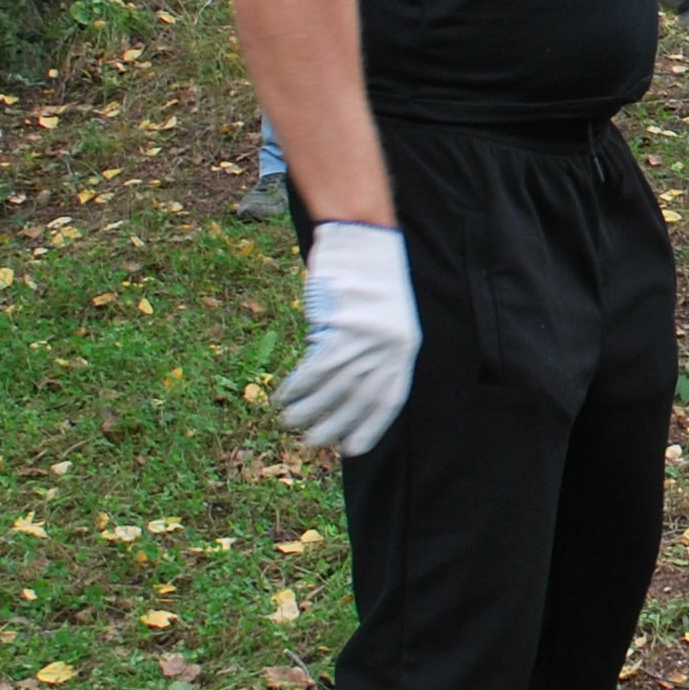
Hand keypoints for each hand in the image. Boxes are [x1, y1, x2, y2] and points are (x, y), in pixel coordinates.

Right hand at [276, 220, 418, 456]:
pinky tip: (283, 397)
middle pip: (358, 399)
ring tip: (290, 422)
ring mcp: (364, 339)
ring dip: (308, 409)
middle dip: (334, 425)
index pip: (389, 400)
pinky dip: (297, 386)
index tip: (352, 449)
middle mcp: (388, 348)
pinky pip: (314, 367)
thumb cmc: (370, 280)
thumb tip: (345, 390)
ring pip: (332, 387)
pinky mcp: (339, 328)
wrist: (363, 240)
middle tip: (313, 443)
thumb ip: (372, 354)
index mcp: (405, 349)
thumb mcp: (384, 320)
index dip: (371, 427)